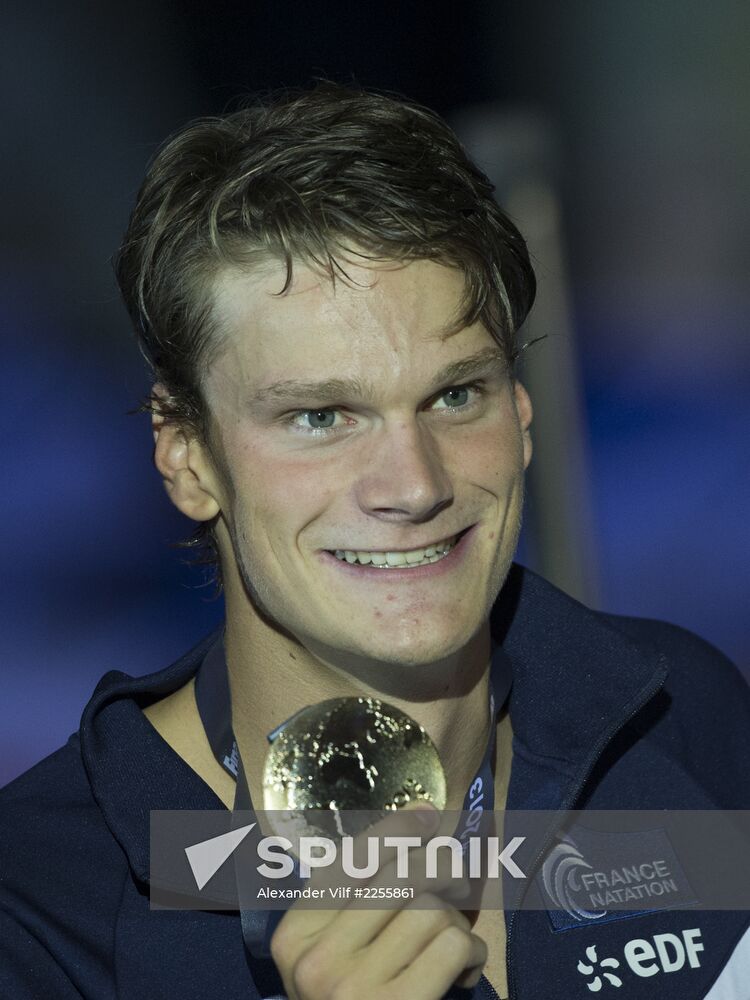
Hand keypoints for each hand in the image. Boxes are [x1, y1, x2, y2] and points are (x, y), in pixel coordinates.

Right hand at [270, 806, 486, 998]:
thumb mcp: (334, 958)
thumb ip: (356, 904)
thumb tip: (415, 827)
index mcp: (293, 937)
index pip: (347, 861)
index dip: (392, 830)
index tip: (426, 816)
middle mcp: (314, 959)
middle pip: (396, 876)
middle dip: (440, 869)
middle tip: (462, 881)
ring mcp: (351, 988)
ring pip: (428, 909)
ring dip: (457, 923)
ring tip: (457, 946)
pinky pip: (452, 943)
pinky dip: (473, 952)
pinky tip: (467, 972)